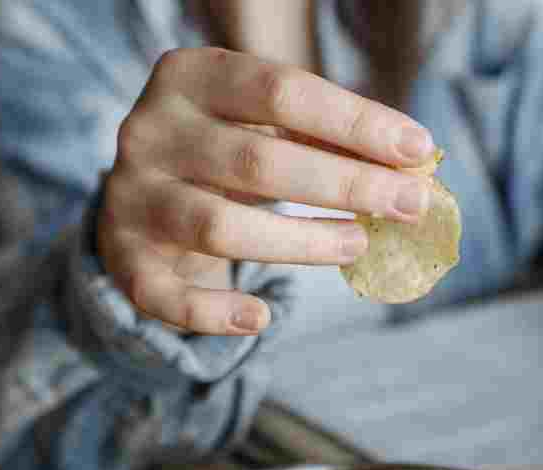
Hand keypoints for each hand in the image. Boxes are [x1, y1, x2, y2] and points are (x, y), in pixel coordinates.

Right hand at [97, 47, 437, 334]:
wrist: (142, 195)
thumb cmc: (226, 151)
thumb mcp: (266, 127)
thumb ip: (326, 139)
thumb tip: (411, 165)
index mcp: (190, 77)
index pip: (282, 91)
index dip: (355, 123)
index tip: (418, 150)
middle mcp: (150, 131)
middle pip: (257, 162)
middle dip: (345, 186)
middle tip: (409, 205)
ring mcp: (133, 197)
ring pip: (219, 227)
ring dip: (300, 243)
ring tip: (358, 245)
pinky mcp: (124, 258)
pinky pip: (165, 296)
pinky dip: (215, 313)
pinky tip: (261, 319)